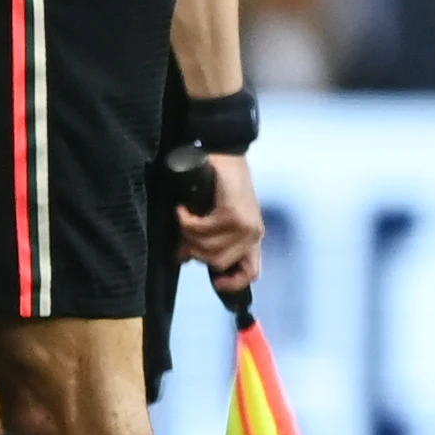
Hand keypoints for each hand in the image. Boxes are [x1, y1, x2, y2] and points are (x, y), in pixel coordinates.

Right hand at [177, 151, 261, 294]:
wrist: (227, 152)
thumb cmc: (220, 182)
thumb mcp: (217, 215)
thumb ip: (206, 238)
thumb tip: (182, 257)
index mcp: (251, 237)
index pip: (251, 271)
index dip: (233, 283)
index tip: (215, 282)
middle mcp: (253, 234)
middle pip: (216, 262)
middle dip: (193, 250)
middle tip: (182, 232)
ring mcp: (245, 226)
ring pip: (207, 249)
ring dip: (187, 234)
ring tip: (182, 216)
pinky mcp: (233, 214)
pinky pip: (202, 230)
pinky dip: (186, 221)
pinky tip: (183, 209)